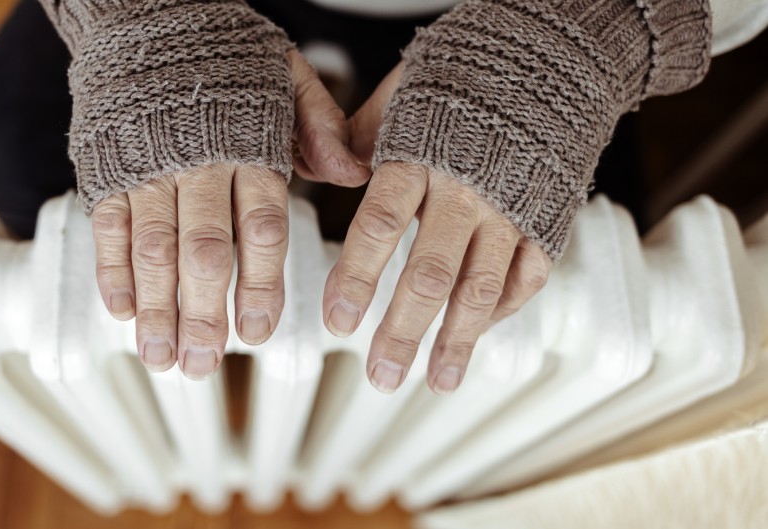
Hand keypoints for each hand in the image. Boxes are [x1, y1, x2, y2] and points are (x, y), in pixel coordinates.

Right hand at [91, 50, 368, 379]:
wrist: (149, 14)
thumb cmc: (226, 55)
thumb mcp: (288, 76)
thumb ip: (319, 126)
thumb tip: (354, 173)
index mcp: (250, 147)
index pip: (261, 227)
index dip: (259, 285)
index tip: (257, 332)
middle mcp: (199, 163)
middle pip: (203, 250)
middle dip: (203, 313)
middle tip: (203, 364)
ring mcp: (149, 168)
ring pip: (151, 248)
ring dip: (155, 308)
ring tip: (161, 356)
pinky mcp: (109, 168)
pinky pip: (107, 225)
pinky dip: (111, 269)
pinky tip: (119, 311)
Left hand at [324, 65, 552, 393]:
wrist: (556, 54)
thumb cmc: (470, 71)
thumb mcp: (406, 90)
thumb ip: (363, 133)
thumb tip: (328, 170)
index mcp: (421, 155)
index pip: (380, 225)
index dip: (357, 278)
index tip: (337, 321)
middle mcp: (467, 189)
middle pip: (430, 274)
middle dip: (403, 331)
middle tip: (380, 375)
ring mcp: (513, 208)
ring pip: (482, 288)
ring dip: (456, 341)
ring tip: (435, 381)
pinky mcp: (548, 218)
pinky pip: (528, 276)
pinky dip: (503, 310)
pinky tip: (477, 337)